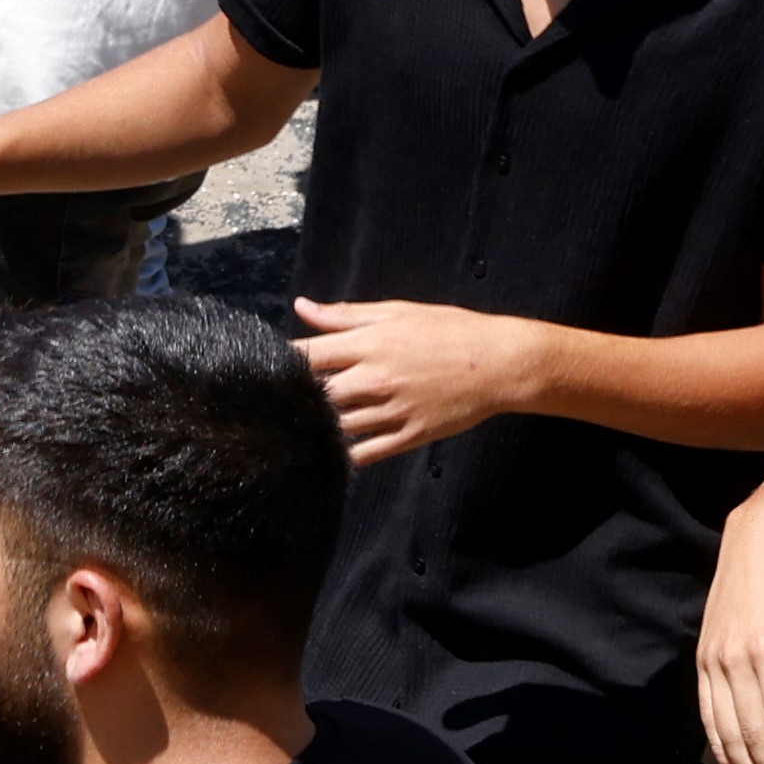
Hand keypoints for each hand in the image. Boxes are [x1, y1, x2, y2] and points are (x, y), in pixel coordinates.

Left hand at [290, 296, 551, 458]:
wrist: (500, 364)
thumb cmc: (450, 331)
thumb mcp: (397, 313)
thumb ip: (345, 316)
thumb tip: (302, 307)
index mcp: (369, 346)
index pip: (308, 356)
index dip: (280, 364)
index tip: (263, 368)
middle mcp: (375, 380)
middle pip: (316, 396)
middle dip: (294, 399)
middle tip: (275, 403)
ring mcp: (392, 411)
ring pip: (336, 427)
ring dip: (314, 428)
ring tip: (295, 429)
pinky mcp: (408, 435)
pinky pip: (365, 453)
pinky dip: (343, 456)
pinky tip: (327, 454)